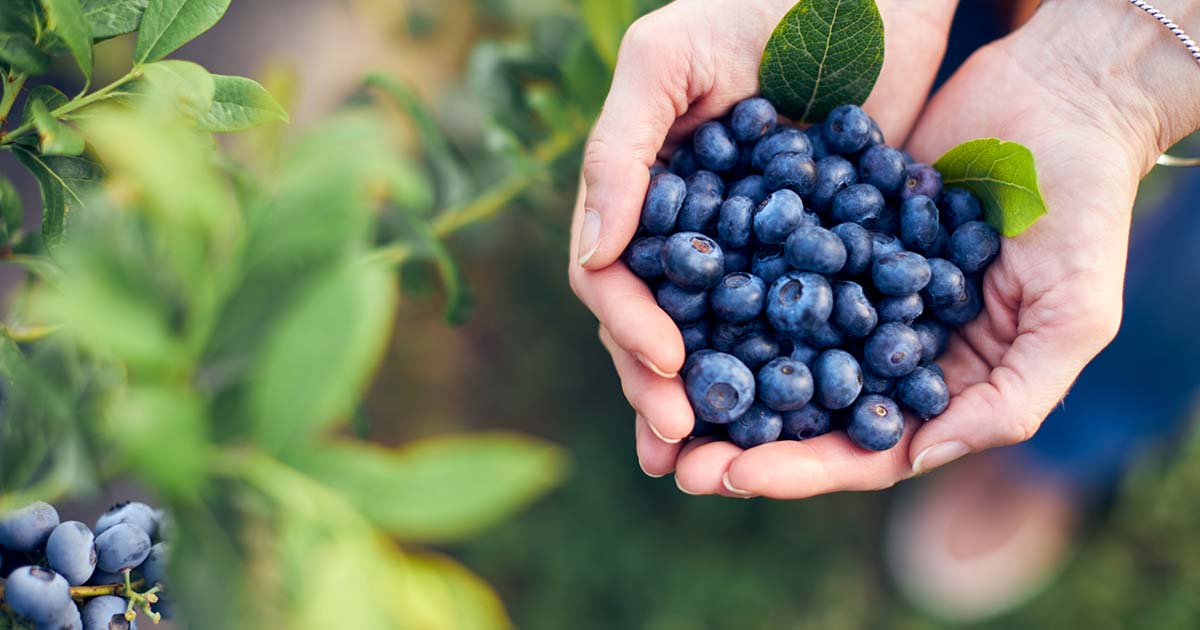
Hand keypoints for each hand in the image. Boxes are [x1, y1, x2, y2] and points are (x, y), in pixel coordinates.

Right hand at [569, 0, 961, 483]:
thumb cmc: (758, 1)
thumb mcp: (668, 58)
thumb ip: (620, 151)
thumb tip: (595, 258)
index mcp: (642, 195)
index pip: (612, 278)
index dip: (628, 328)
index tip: (665, 365)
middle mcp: (689, 231)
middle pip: (659, 326)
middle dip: (660, 389)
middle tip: (678, 448)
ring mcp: (752, 249)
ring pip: (721, 341)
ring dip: (715, 405)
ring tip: (719, 465)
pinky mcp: (821, 256)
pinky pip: (797, 325)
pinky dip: (791, 374)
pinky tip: (800, 422)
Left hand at [707, 0, 1199, 497]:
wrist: (1062, 94)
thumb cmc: (1084, 207)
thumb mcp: (1073, 315)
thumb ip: (1010, 399)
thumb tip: (919, 457)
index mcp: (941, 383)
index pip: (863, 446)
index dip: (801, 468)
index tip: (733, 476)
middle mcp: (889, 345)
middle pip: (806, 409)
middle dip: (741, 438)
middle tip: (672, 458)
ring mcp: (855, 288)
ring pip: (777, 346)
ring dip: (721, 375)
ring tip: (657, 394)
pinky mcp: (830, 232)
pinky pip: (771, 268)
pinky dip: (728, 291)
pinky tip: (676, 304)